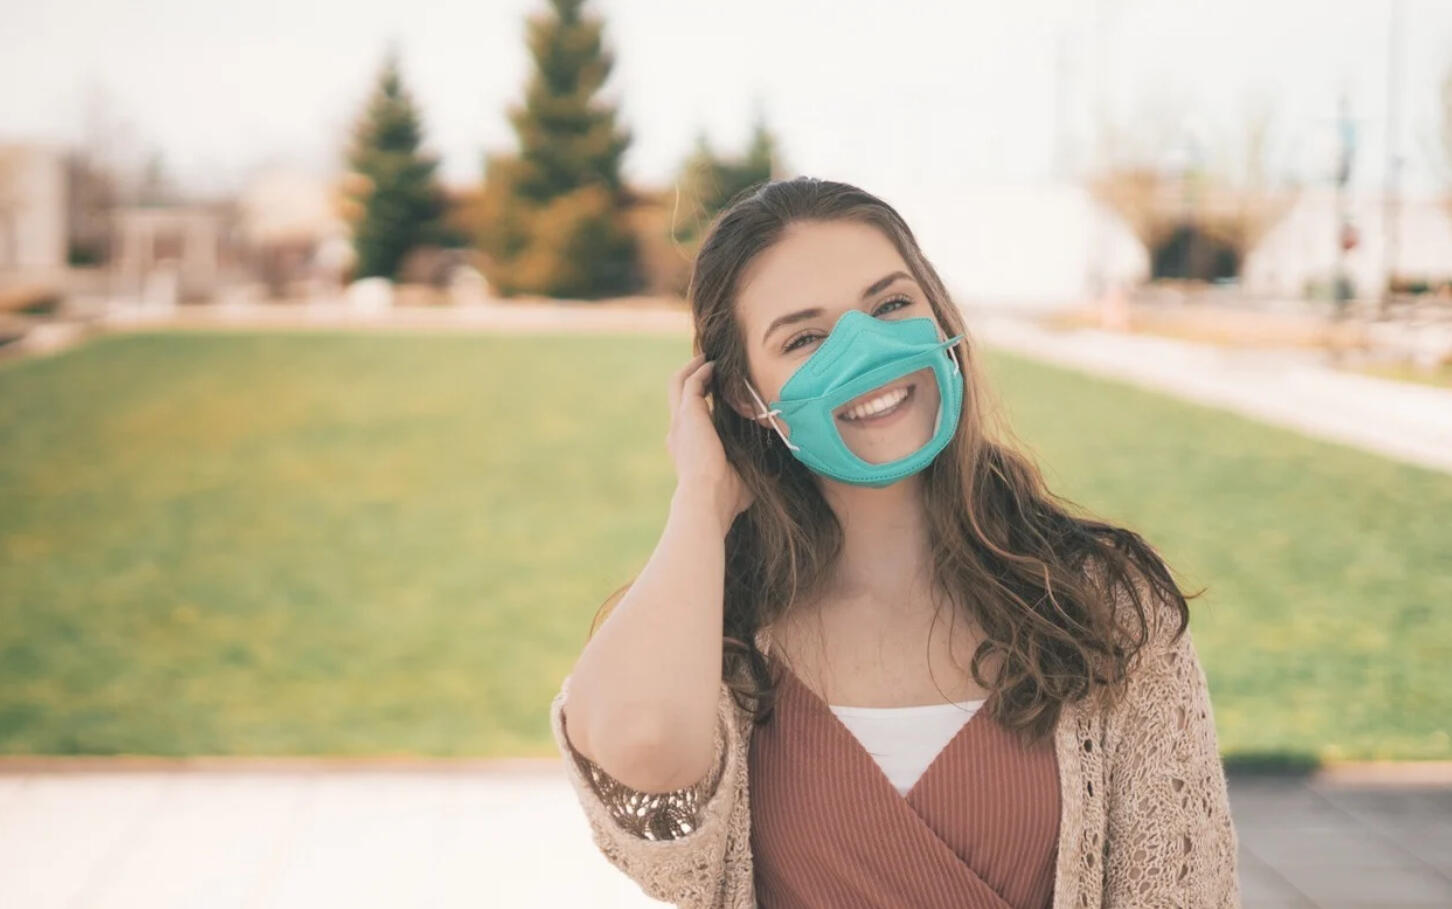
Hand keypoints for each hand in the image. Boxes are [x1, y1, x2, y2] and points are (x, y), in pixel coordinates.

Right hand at [666, 353, 754, 530]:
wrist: (707, 499)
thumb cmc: (727, 496)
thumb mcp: (741, 475)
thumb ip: (752, 467)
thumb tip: (777, 470)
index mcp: (686, 446)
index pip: (688, 415)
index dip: (699, 400)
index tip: (716, 390)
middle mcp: (678, 431)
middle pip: (677, 393)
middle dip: (691, 376)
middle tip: (707, 364)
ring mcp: (680, 421)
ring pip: (678, 383)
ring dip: (692, 368)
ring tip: (708, 358)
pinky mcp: (688, 413)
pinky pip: (691, 382)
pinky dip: (701, 371)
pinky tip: (714, 365)